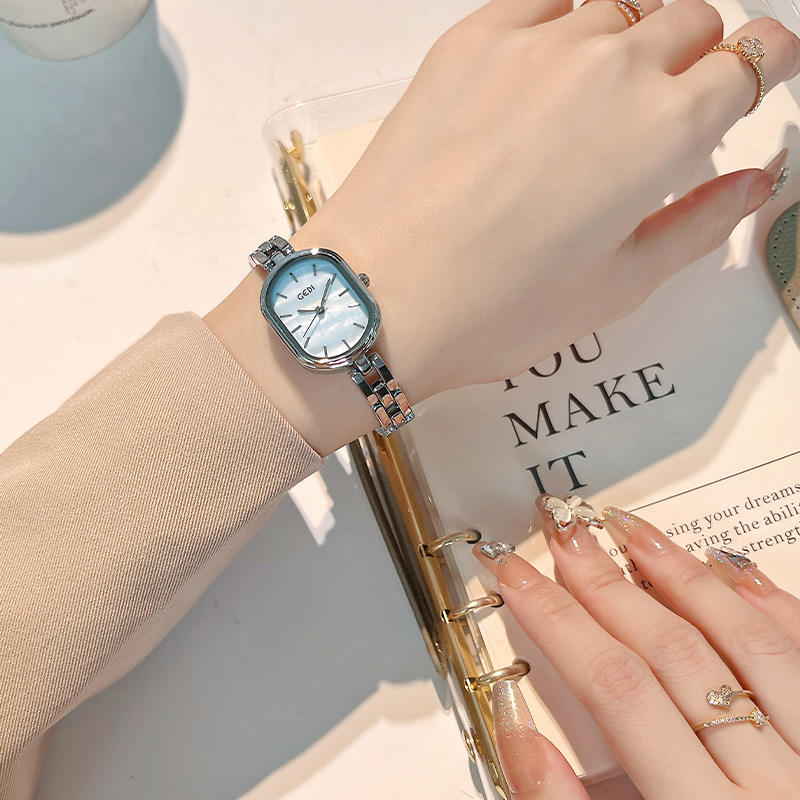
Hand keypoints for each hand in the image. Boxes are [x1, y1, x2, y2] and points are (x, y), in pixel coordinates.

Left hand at [207, 0, 798, 454]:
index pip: (751, 57)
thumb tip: (753, 181)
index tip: (754, 75)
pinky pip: (542, 4)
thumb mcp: (619, 286)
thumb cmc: (497, 309)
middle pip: (688, 19)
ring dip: (625, 44)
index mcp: (663, 129)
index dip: (763, 63)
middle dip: (693, 58)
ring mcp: (534, 44)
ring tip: (590, 106)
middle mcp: (609, 66)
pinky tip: (538, 82)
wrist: (381, 295)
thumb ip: (698, 223)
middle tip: (662, 111)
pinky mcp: (470, 40)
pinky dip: (559, 31)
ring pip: (616, 7)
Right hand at [474, 499, 799, 798]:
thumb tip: (522, 735)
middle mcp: (769, 779)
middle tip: (562, 534)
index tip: (517, 577)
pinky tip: (737, 569)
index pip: (615, 687)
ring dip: (681, 574)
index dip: (558, 620)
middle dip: (604, 584)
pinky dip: (773, 605)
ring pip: (745, 640)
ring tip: (632, 529)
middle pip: (672, 652)